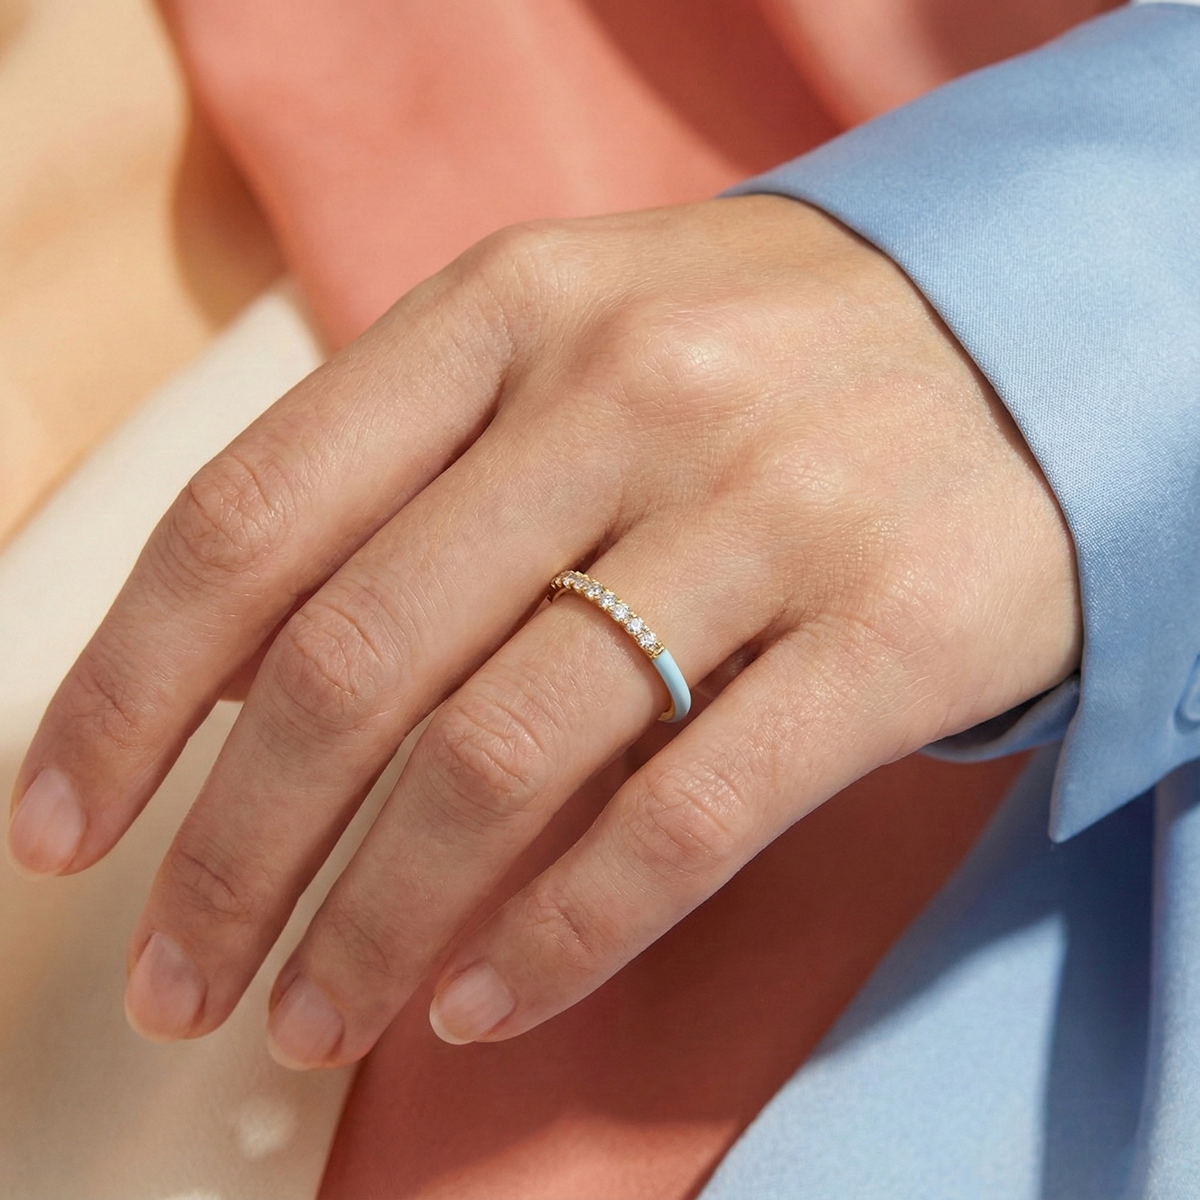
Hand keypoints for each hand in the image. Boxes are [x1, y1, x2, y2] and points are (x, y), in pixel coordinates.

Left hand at [7, 197, 1079, 1065]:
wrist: (1022, 337)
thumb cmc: (757, 355)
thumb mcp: (570, 343)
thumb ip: (411, 478)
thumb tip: (235, 683)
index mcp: (510, 307)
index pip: (254, 516)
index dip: (129, 691)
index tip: (67, 825)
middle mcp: (627, 395)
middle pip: (354, 666)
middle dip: (232, 857)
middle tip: (179, 977)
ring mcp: (768, 511)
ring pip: (501, 762)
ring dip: (373, 925)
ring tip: (311, 1015)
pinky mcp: (891, 631)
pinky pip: (683, 820)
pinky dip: (559, 934)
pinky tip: (485, 999)